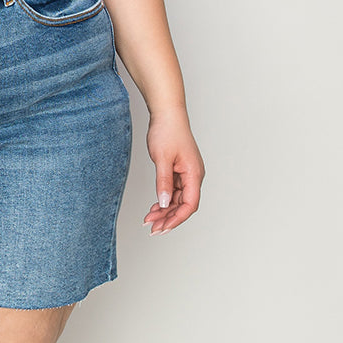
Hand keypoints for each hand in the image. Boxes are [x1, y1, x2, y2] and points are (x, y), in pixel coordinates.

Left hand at [143, 109, 203, 233]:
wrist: (166, 114)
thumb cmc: (167, 131)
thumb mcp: (162, 159)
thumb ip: (164, 182)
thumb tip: (164, 203)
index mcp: (194, 174)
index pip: (190, 204)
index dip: (177, 219)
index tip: (163, 228)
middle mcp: (193, 176)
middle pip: (184, 205)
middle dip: (169, 218)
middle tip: (152, 229)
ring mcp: (186, 174)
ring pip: (178, 200)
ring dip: (164, 211)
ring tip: (149, 220)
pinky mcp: (179, 171)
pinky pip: (173, 191)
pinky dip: (164, 200)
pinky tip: (154, 208)